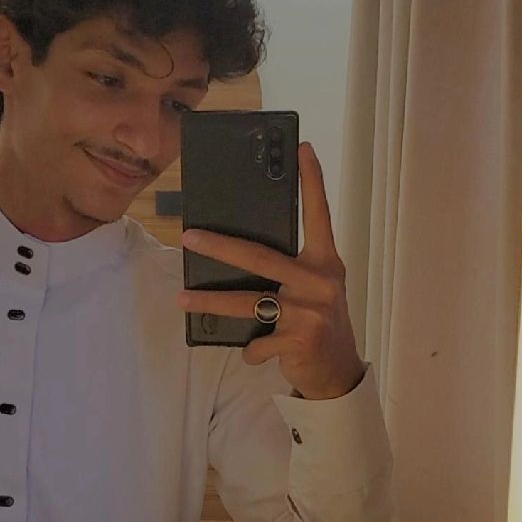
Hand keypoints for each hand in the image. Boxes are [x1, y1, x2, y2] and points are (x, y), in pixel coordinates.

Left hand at [177, 141, 364, 398]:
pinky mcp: (299, 339)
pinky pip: (257, 341)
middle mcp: (320, 280)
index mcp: (325, 262)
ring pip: (248, 302)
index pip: (319, 215)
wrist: (338, 373)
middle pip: (260, 257)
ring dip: (210, 302)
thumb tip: (237, 255)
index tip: (303, 148)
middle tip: (189, 236)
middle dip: (220, 247)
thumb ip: (290, 271)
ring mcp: (310, 311)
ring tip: (182, 298)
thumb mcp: (314, 290)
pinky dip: (250, 349)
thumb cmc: (319, 323)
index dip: (312, 181)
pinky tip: (254, 353)